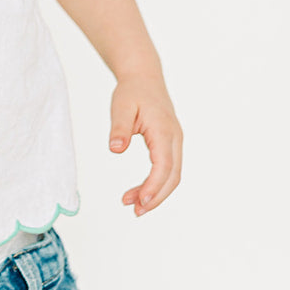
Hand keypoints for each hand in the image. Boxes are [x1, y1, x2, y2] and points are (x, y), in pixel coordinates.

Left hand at [108, 77, 181, 215]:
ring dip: (156, 193)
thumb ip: (119, 127)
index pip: (164, 165)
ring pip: (172, 175)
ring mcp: (175, 141)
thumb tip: (115, 149)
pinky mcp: (169, 144)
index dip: (154, 186)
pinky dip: (156, 183)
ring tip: (132, 205)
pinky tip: (140, 192)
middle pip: (172, 176)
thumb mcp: (121, 106)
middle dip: (156, 197)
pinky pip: (167, 168)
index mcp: (164, 130)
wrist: (144, 77)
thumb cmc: (132, 90)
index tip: (140, 202)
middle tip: (135, 211)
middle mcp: (175, 138)